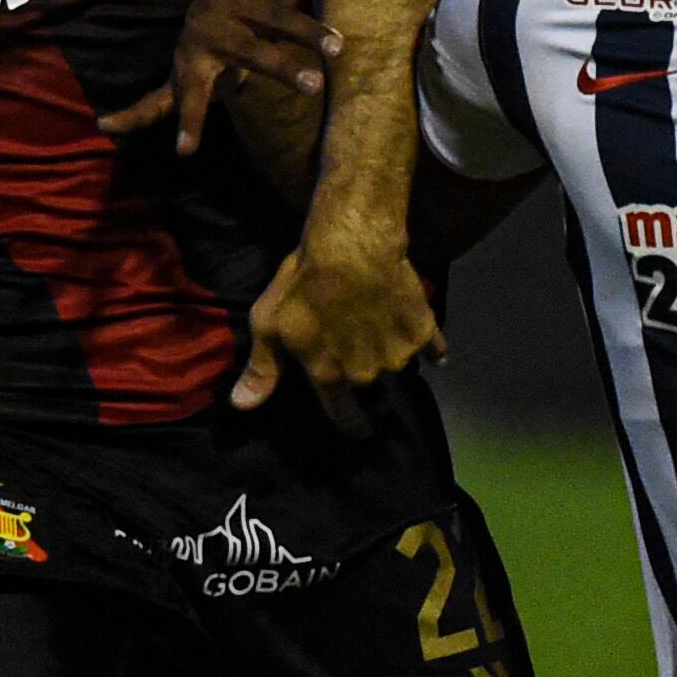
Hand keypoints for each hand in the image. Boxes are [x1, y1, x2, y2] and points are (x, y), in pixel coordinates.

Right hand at [105, 0, 356, 154]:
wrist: (214, 10)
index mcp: (242, 1)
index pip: (280, 16)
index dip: (309, 30)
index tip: (339, 48)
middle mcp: (215, 26)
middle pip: (250, 50)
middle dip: (279, 67)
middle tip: (313, 85)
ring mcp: (194, 54)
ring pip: (198, 87)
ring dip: (193, 117)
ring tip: (184, 148)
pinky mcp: (181, 78)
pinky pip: (158, 99)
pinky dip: (135, 114)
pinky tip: (108, 126)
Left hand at [235, 229, 442, 421]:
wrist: (353, 246)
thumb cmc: (304, 283)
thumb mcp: (269, 323)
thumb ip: (261, 368)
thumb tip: (241, 407)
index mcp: (329, 375)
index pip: (343, 416)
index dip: (350, 426)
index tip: (358, 430)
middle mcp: (365, 373)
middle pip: (367, 384)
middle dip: (364, 372)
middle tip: (359, 345)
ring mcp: (397, 354)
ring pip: (396, 364)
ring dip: (391, 354)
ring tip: (381, 327)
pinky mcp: (423, 331)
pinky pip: (434, 349)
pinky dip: (434, 350)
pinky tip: (433, 349)